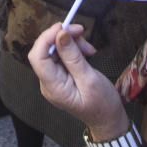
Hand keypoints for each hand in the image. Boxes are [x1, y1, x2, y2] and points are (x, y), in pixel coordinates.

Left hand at [29, 23, 129, 139]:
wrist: (108, 119)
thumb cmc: (102, 104)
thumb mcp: (90, 79)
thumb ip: (73, 57)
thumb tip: (60, 34)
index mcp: (52, 87)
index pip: (37, 57)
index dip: (47, 38)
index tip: (64, 27)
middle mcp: (48, 82)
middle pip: (45, 51)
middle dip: (62, 38)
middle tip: (82, 32)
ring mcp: (53, 79)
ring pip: (54, 50)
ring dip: (71, 43)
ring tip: (89, 48)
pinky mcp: (61, 75)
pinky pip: (62, 56)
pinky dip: (74, 50)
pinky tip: (87, 52)